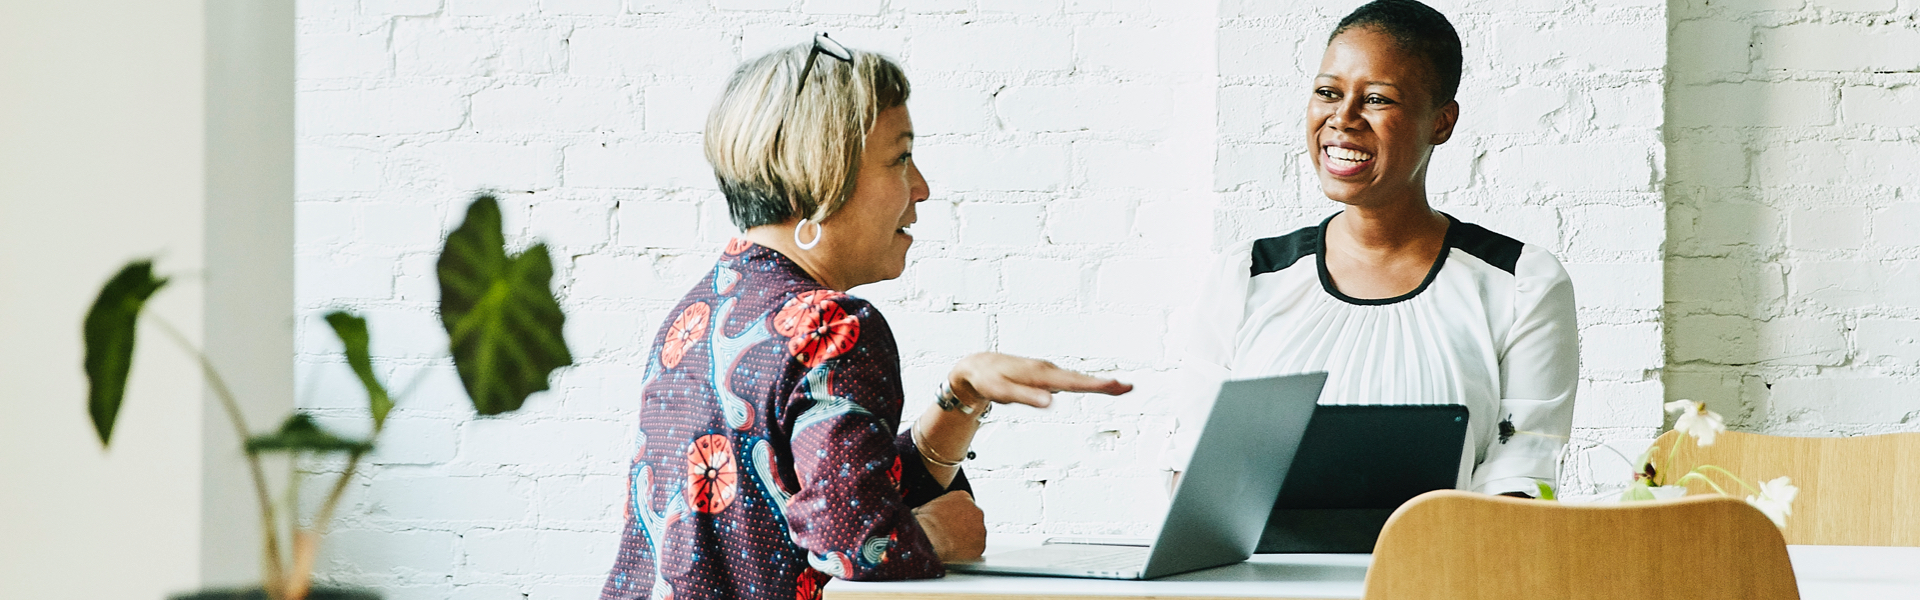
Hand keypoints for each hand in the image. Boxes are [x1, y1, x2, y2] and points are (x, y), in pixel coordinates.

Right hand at [912, 490, 985, 561]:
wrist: (930, 536)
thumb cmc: (926, 522)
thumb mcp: (926, 506)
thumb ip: (937, 507)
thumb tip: (928, 513)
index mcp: (963, 497)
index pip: (964, 505)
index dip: (956, 516)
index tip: (950, 522)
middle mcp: (976, 510)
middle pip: (972, 519)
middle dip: (964, 526)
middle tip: (951, 534)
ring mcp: (980, 528)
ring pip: (976, 534)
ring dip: (967, 539)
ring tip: (952, 545)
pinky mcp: (980, 544)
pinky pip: (976, 549)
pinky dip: (969, 552)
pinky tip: (956, 553)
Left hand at [948, 352, 1133, 408]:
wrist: (978, 366)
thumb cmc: (989, 380)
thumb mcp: (1003, 392)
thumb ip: (1026, 398)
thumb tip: (1051, 403)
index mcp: (1040, 374)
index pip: (1073, 382)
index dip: (1096, 385)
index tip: (1117, 385)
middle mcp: (1047, 370)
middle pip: (1080, 379)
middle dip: (1104, 384)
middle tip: (1129, 387)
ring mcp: (1047, 373)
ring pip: (1076, 379)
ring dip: (1098, 383)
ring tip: (1121, 387)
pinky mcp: (1044, 376)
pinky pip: (1069, 380)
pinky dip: (1085, 383)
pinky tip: (1095, 386)